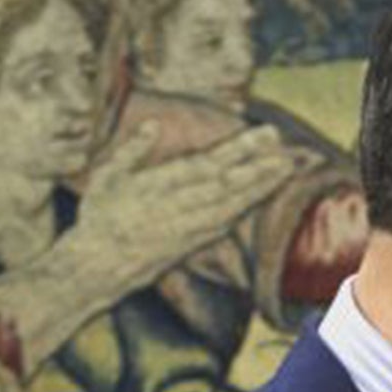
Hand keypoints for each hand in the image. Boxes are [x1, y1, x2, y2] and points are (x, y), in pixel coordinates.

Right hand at [72, 123, 304, 295]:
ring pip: (234, 203)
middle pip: (228, 183)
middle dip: (261, 167)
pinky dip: (247, 206)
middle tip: (291, 153)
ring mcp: (191, 227)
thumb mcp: (106, 177)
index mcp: (158, 185)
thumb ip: (131, 150)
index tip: (264, 134)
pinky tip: (265, 193)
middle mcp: (179, 206)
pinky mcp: (196, 242)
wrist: (100, 266)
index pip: (207, 163)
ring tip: (287, 168)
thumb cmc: (101, 216)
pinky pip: (227, 220)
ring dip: (262, 186)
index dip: (240, 150)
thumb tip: (153, 125)